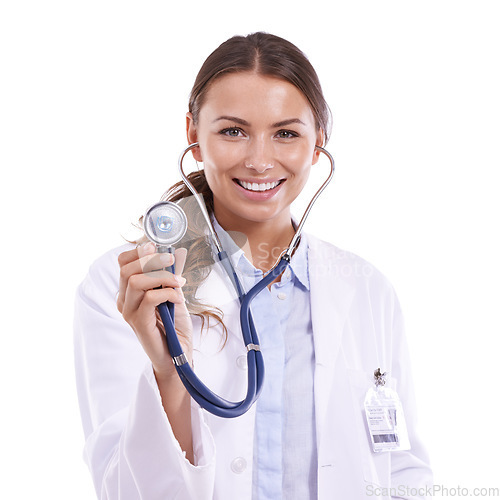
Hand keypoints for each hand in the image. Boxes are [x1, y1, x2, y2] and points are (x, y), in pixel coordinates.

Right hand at [117, 242, 191, 380]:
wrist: (177, 354)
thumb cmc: (174, 325)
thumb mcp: (173, 293)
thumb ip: (170, 274)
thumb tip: (175, 251)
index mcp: (129, 291)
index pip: (123, 263)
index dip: (139, 252)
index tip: (158, 248)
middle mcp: (124, 301)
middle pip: (126, 269)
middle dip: (151, 259)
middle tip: (172, 259)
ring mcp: (129, 312)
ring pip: (136, 281)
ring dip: (162, 276)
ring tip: (179, 282)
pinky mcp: (139, 323)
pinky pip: (150, 298)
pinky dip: (167, 292)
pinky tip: (177, 297)